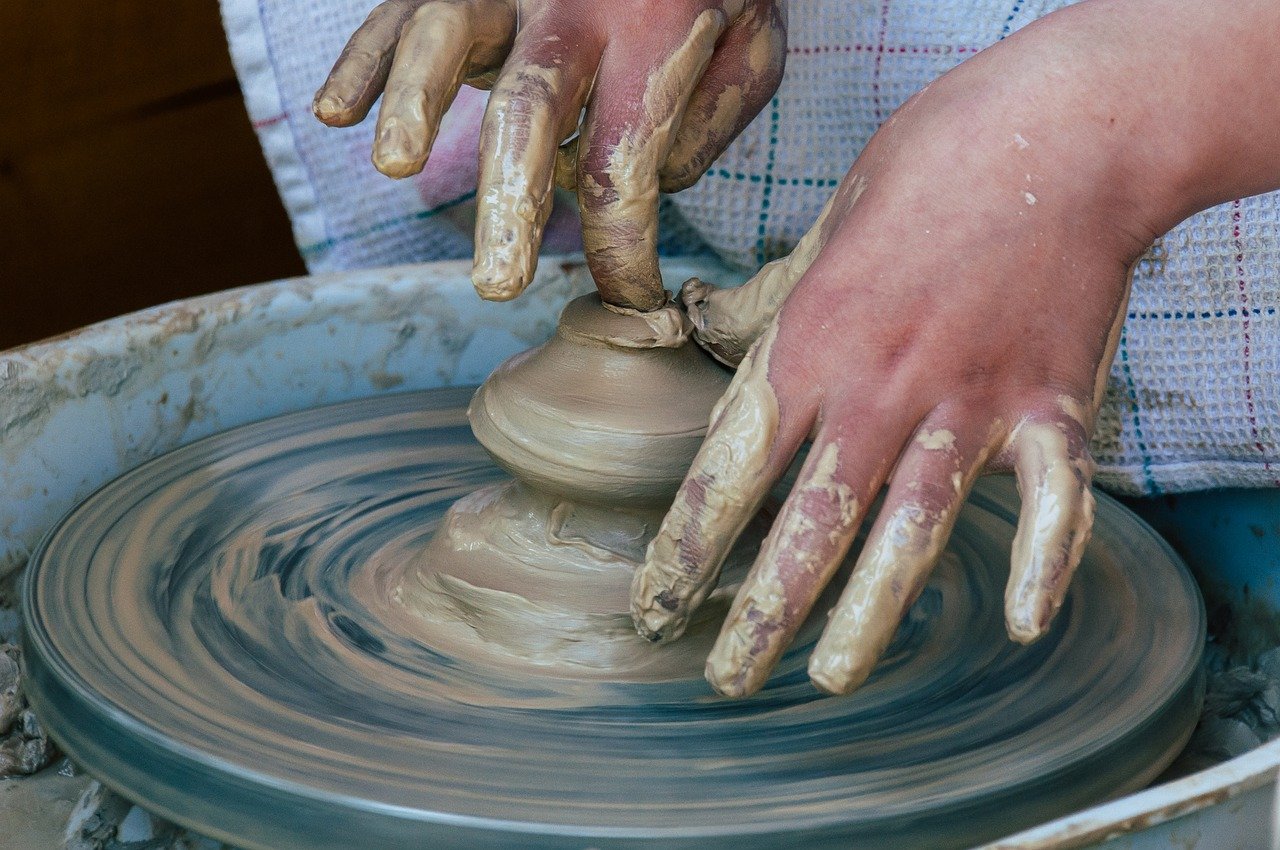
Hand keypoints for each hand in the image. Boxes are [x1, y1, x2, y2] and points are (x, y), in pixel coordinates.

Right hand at [313, 0, 785, 308]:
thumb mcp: (753, 45)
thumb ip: (710, 118)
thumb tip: (639, 189)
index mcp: (652, 31)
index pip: (625, 164)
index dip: (624, 249)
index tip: (632, 298)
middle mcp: (569, 2)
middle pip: (529, 110)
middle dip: (508, 204)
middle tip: (500, 283)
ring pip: (444, 34)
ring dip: (413, 103)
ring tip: (397, 167)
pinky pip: (399, 10)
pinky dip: (364, 59)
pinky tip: (336, 113)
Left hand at [628, 4, 1184, 697]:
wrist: (1061, 128)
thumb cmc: (931, 167)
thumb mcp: (823, 227)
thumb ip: (763, 302)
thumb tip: (697, 321)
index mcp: (813, 345)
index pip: (729, 472)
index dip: (686, 550)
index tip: (656, 608)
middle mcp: (882, 388)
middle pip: (809, 524)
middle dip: (762, 612)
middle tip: (729, 679)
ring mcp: (973, 402)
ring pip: (911, 529)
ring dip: (869, 615)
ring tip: (831, 678)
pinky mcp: (1054, 404)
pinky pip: (1052, 500)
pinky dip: (1043, 561)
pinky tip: (1021, 622)